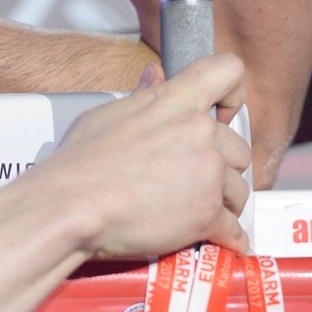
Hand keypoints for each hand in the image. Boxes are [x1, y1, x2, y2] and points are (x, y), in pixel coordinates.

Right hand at [51, 54, 251, 257]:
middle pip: (239, 148)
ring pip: (239, 190)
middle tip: (197, 181)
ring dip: (223, 203)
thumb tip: (154, 75)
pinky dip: (227, 238)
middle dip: (223, 167)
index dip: (232, 93)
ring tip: (197, 213)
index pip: (226, 71)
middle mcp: (199, 132)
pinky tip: (218, 240)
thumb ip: (142, 96)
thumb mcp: (106, 115)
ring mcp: (208, 172)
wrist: (72, 205)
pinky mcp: (208, 213)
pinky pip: (234, 229)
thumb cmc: (79, 161)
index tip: (223, 115)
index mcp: (175, 101)